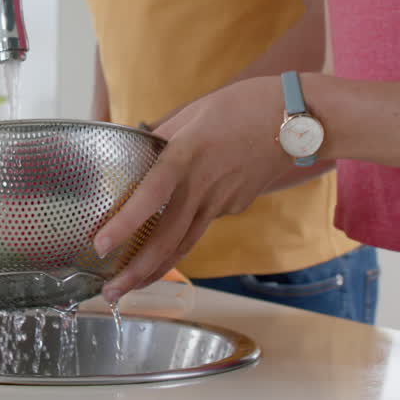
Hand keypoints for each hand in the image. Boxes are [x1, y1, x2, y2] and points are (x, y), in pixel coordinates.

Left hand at [93, 76, 294, 302]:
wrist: (298, 120)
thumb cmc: (244, 106)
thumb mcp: (193, 112)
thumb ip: (161, 134)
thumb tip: (135, 149)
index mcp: (186, 156)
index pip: (150, 196)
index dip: (125, 224)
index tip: (101, 246)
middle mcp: (202, 187)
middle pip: (167, 240)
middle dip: (136, 272)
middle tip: (110, 293)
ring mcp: (222, 202)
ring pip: (184, 244)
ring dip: (155, 270)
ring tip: (129, 287)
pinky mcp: (234, 207)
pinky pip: (200, 226)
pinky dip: (179, 240)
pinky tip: (164, 244)